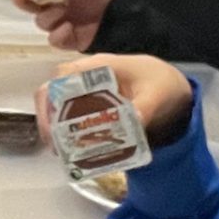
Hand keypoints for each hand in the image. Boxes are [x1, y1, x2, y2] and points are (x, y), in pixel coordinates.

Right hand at [7, 0, 114, 51]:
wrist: (130, 7)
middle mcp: (57, 5)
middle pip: (30, 6)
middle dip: (21, 0)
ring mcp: (63, 23)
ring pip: (42, 23)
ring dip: (47, 16)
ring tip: (60, 9)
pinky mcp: (72, 40)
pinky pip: (56, 41)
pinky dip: (58, 35)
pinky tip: (67, 26)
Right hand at [35, 53, 193, 149]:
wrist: (169, 83)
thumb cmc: (161, 83)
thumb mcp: (157, 95)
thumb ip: (145, 109)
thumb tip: (130, 125)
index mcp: (99, 66)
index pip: (64, 75)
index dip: (53, 98)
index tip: (56, 124)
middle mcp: (85, 76)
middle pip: (52, 91)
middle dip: (48, 118)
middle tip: (55, 146)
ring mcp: (85, 90)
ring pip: (56, 104)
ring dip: (54, 127)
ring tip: (61, 152)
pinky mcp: (89, 104)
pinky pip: (69, 115)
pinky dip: (67, 132)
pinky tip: (74, 149)